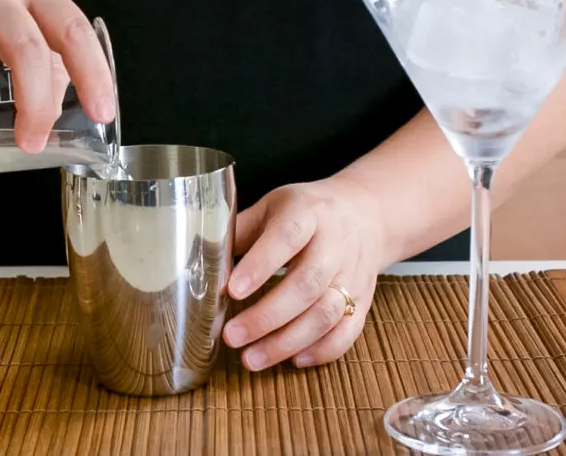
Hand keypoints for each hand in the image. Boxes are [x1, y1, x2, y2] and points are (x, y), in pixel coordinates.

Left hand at [222, 177, 386, 370]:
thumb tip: (199, 253)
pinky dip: (322, 350)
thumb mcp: (273, 206)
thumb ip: (239, 230)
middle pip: (306, 285)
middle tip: (232, 337)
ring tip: (252, 359)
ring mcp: (352, 274)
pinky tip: (293, 360)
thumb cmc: (307, 212)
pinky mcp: (364, 299)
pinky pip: (348, 330)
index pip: (287, 237)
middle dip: (267, 316)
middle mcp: (334, 244)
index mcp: (308, 213)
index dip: (261, 265)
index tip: (233, 291)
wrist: (366, 215)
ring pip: (326, 314)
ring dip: (288, 342)